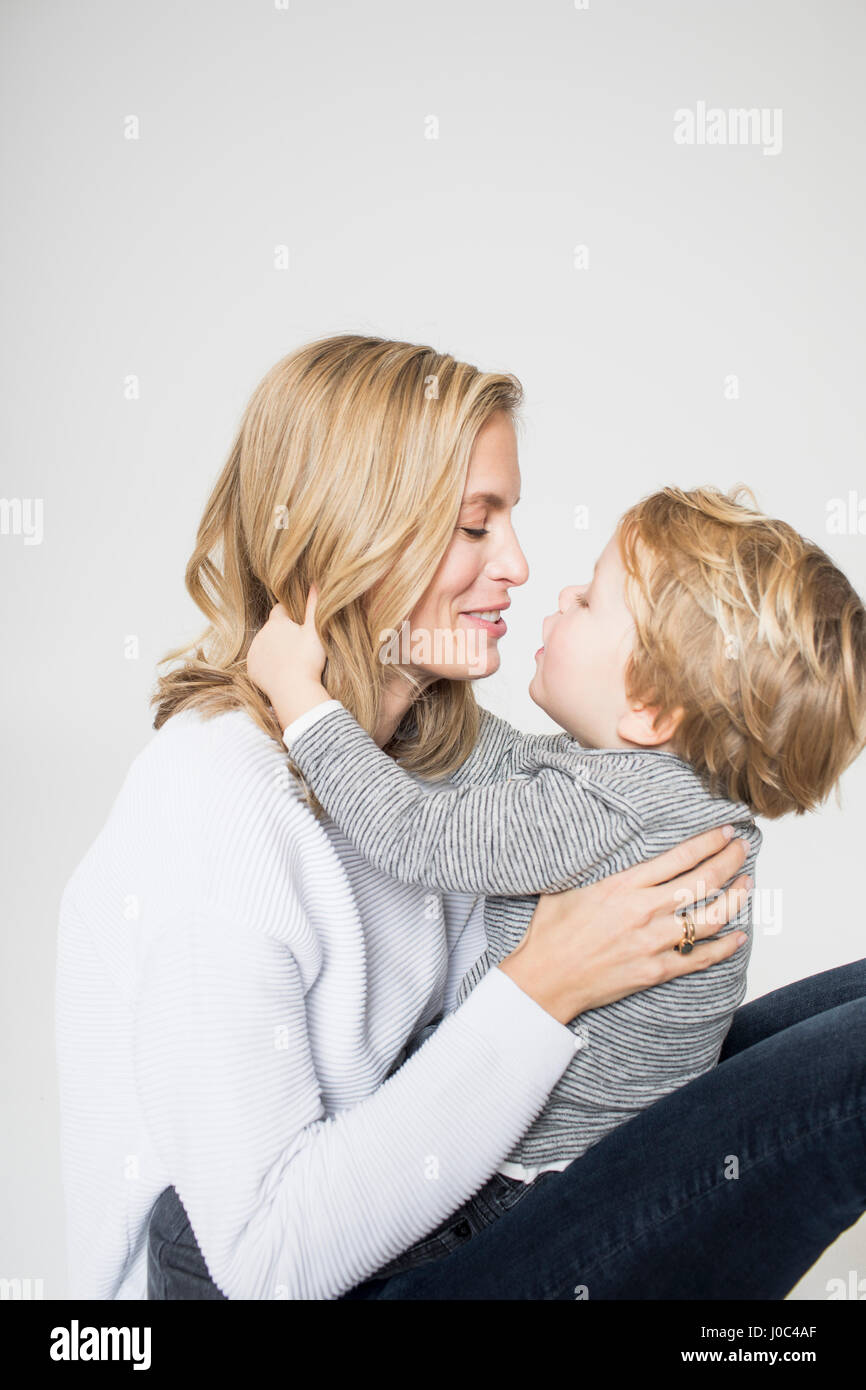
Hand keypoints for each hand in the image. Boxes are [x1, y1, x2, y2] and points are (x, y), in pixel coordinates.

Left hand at [246, 587, 331, 729]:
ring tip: (291, 660)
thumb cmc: (307, 660)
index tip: (300, 625)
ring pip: (265, 645)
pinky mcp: (252, 670)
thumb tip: (315, 582)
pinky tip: (281, 671)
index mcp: (276, 623)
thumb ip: (314, 605)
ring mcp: (254, 653)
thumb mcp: (315, 630)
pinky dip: (268, 665)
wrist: (293, 691)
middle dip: (282, 633)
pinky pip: (260, 662)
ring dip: (274, 648)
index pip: (280, 610)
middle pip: (272, 629)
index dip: (291, 615)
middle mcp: (261, 635)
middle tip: (299, 645)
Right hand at [498, 826, 751, 1024]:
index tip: (725, 832)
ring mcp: (653, 942)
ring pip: (710, 918)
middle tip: (743, 850)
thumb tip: (600, 843)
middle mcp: (644, 911)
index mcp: (624, 885)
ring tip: (747, 885)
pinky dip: (724, 947)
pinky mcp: (656, 971)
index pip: (679, 857)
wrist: (544, 980)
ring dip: (735, 900)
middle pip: (702, 882)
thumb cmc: (550, 933)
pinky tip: (739, 936)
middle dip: (730, 862)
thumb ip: (594, 867)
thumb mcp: (566, 885)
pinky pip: (700, 959)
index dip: (708, 842)